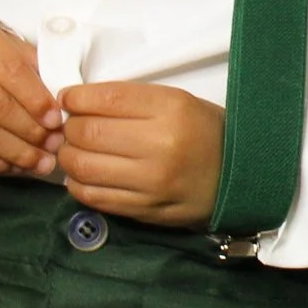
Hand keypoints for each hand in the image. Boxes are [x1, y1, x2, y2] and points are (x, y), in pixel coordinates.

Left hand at [56, 81, 224, 225]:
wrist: (239, 176)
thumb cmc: (204, 131)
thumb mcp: (176, 102)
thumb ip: (130, 100)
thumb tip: (78, 102)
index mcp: (171, 109)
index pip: (106, 98)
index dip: (76, 97)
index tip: (68, 98)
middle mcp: (160, 145)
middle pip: (88, 132)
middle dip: (69, 127)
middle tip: (71, 125)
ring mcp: (150, 182)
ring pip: (83, 166)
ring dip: (67, 156)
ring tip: (74, 149)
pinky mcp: (143, 209)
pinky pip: (93, 196)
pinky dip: (77, 183)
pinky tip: (83, 174)